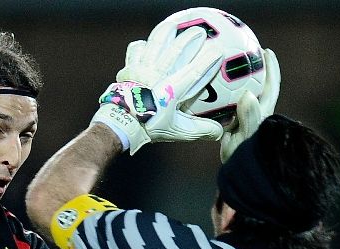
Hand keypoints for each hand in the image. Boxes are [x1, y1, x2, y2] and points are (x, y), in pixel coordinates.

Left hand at [92, 25, 223, 154]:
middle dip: (190, 38)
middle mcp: (157, 74)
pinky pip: (136, 50)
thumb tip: (218, 132)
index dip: (207, 60)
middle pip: (176, 49)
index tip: (218, 51)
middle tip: (200, 31)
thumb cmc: (148, 126)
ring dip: (166, 32)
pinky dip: (142, 45)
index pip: (193, 71)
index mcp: (171, 89)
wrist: (120, 123)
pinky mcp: (130, 68)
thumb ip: (199, 129)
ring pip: (155, 43)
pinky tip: (146, 45)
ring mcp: (142, 69)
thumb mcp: (177, 130)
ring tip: (174, 24)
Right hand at [219, 48, 280, 161]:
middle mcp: (254, 115)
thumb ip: (249, 118)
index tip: (266, 50)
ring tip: (222, 67)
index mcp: (263, 113)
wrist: (236, 178)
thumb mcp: (247, 139)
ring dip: (234, 82)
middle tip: (241, 53)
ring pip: (240, 96)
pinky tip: (208, 91)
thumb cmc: (243, 159)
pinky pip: (225, 107)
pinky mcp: (230, 129)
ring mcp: (242, 122)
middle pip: (256, 86)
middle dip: (251, 69)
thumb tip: (248, 95)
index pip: (271, 85)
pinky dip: (220, 97)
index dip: (271, 67)